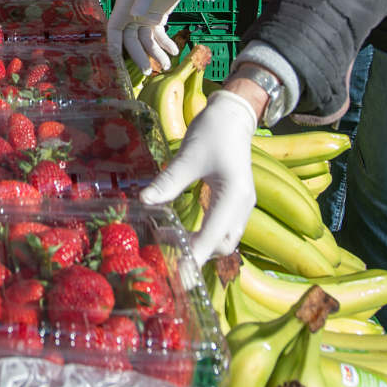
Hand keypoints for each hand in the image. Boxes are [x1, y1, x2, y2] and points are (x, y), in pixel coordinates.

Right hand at [106, 0, 196, 73]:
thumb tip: (135, 14)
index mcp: (124, 5)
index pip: (115, 30)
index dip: (114, 46)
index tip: (116, 63)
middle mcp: (132, 14)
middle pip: (131, 41)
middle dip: (139, 56)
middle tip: (148, 71)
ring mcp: (144, 18)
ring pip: (146, 41)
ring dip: (155, 53)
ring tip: (166, 65)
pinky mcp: (157, 18)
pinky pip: (159, 36)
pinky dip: (165, 44)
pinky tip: (174, 51)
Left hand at [141, 89, 259, 264]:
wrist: (234, 113)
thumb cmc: (213, 131)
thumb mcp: (188, 156)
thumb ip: (169, 181)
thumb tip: (144, 202)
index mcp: (233, 196)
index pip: (213, 236)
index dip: (195, 257)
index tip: (178, 273)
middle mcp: (242, 206)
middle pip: (222, 244)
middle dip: (198, 255)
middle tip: (168, 259)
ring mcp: (241, 204)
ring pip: (224, 238)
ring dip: (202, 246)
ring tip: (172, 245)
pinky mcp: (235, 200)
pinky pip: (223, 226)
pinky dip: (206, 234)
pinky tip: (184, 231)